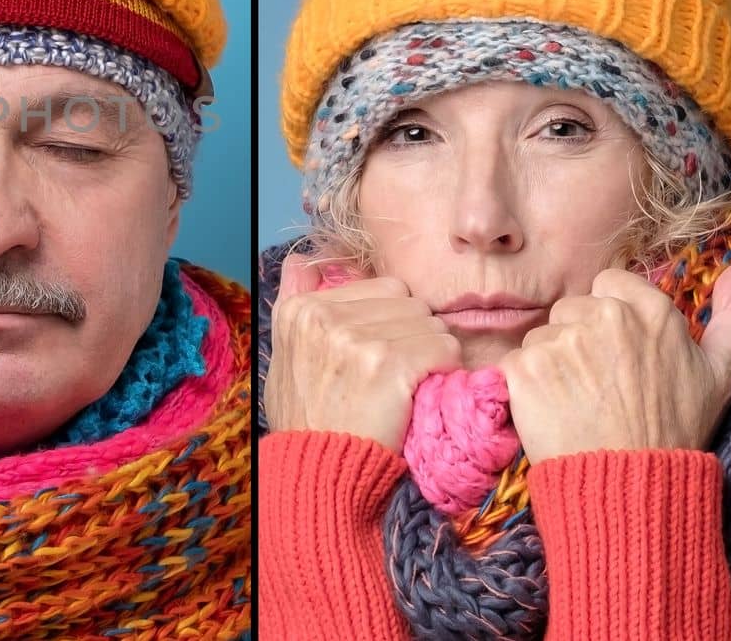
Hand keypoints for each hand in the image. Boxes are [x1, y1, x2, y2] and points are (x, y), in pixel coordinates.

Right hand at [265, 252, 462, 451]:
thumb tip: (303, 260)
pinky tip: (425, 389)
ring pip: (430, 323)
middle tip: (400, 371)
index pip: (382, 287)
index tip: (381, 354)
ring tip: (411, 382)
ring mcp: (357, 339)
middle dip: (414, 333)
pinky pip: (444, 348)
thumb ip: (295, 304)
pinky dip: (445, 369)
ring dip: (431, 352)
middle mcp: (325, 316)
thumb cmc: (308, 417)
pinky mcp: (390, 365)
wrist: (318, 469)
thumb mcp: (285, 355)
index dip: (392, 321)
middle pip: (409, 302)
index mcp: (301, 309)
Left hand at [499, 262, 730, 462]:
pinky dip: (524, 385)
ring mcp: (562, 340)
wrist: (632, 483)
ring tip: (577, 400)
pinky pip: (513, 362)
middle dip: (578, 338)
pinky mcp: (525, 366)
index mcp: (649, 310)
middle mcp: (604, 317)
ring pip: (541, 335)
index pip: (608, 283)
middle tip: (598, 382)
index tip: (615, 349)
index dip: (607, 315)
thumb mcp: (718, 373)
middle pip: (570, 308)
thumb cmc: (675, 429)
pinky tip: (551, 409)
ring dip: (550, 362)